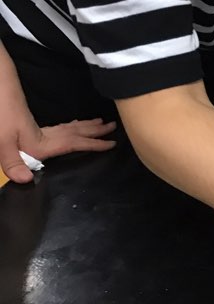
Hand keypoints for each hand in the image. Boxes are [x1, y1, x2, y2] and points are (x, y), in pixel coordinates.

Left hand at [0, 116, 116, 183]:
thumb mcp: (2, 143)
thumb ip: (13, 163)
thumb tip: (28, 180)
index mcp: (41, 144)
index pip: (73, 143)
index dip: (93, 144)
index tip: (112, 143)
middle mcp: (45, 136)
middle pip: (75, 132)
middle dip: (95, 131)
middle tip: (113, 126)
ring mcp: (39, 130)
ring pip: (69, 128)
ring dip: (85, 126)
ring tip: (101, 123)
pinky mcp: (32, 127)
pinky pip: (60, 127)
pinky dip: (71, 126)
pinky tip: (72, 126)